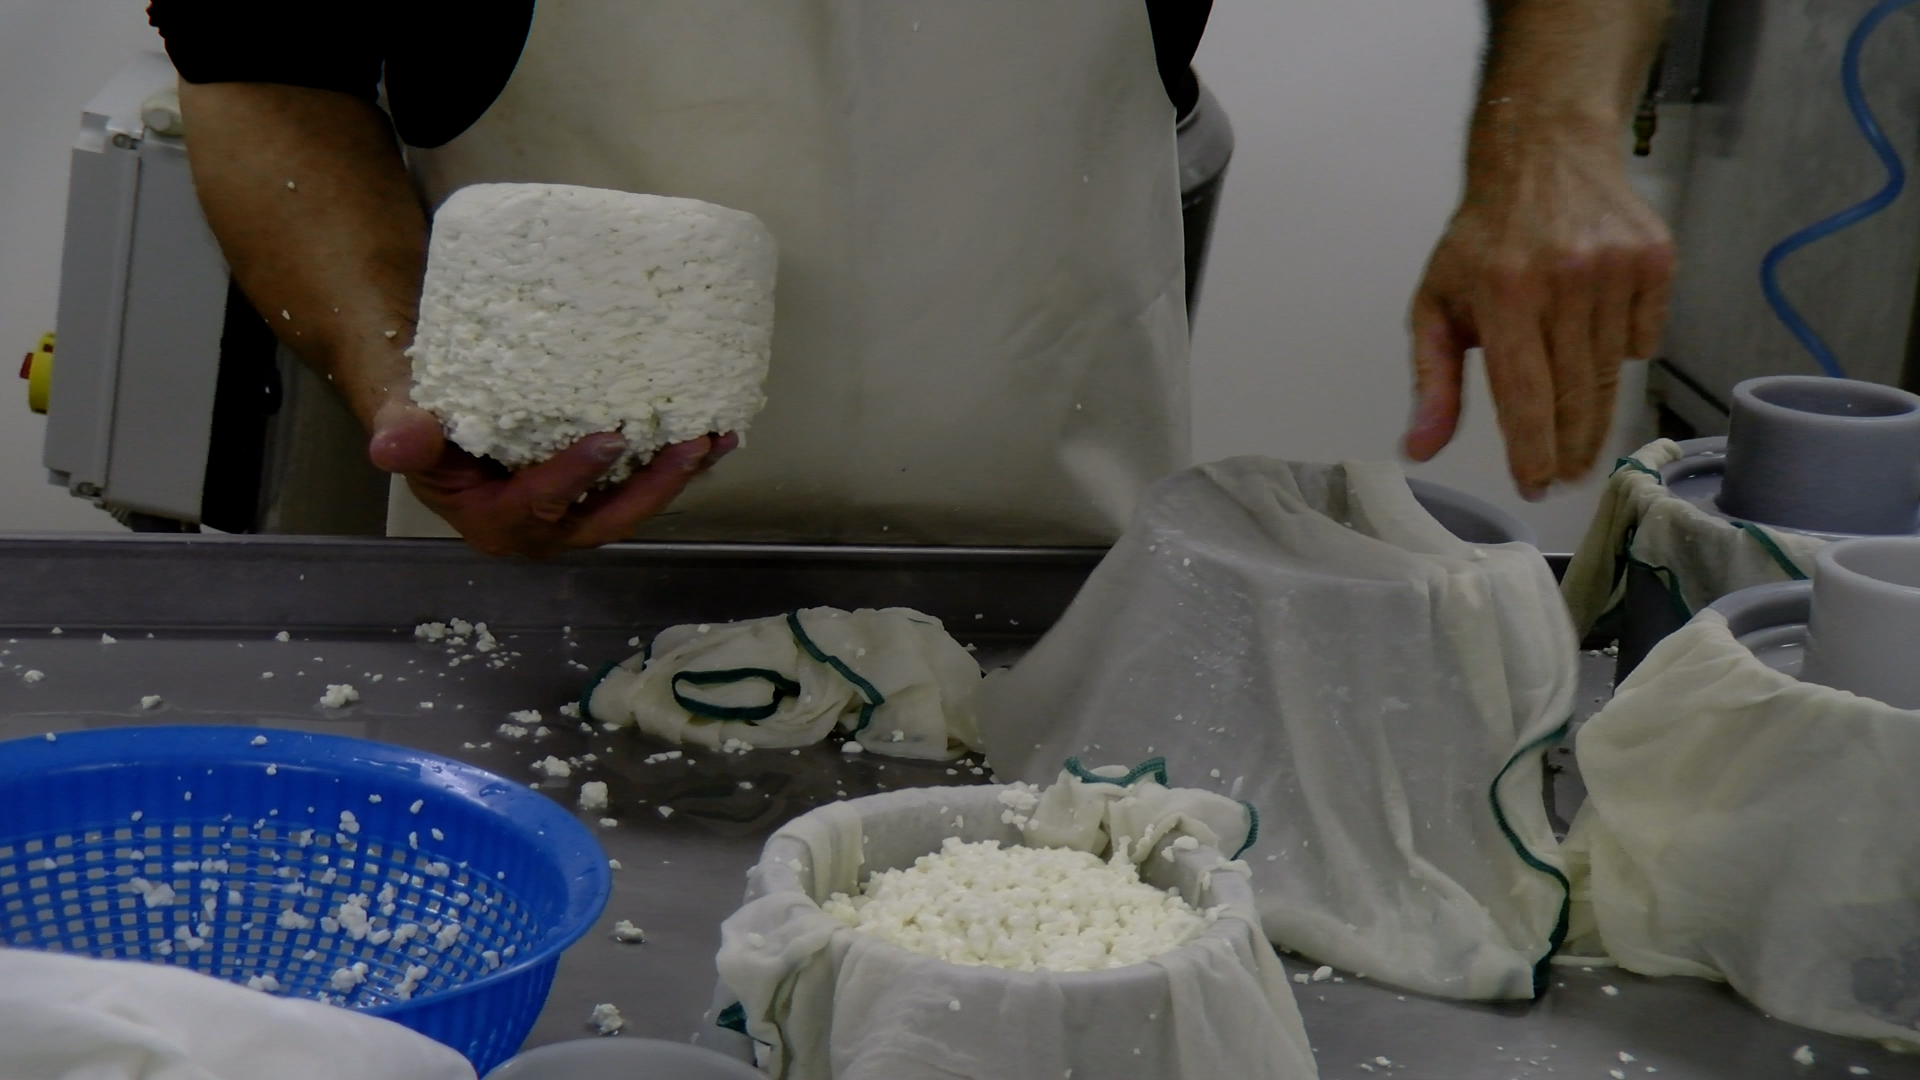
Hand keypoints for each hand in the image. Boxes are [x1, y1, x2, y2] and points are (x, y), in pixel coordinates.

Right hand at [368, 402, 735, 556]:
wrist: (441, 420)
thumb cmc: (425, 423)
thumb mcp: (406, 426)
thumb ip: (405, 435)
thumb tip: (390, 445)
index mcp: (494, 522)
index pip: (539, 503)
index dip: (574, 475)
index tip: (611, 438)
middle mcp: (540, 531)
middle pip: (605, 517)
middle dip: (653, 486)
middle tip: (692, 445)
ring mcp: (573, 515)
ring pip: (631, 504)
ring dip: (676, 476)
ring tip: (717, 437)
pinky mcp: (596, 495)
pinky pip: (640, 484)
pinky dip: (674, 464)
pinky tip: (713, 436)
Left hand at [1404, 141, 1673, 499]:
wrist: (1545, 152)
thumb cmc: (1483, 238)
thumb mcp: (1436, 303)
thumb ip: (1431, 380)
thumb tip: (1419, 448)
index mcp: (1504, 293)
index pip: (1525, 394)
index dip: (1532, 450)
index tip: (1535, 487)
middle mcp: (1565, 279)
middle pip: (1575, 392)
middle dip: (1569, 448)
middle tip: (1563, 478)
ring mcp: (1616, 267)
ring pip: (1612, 371)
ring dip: (1596, 415)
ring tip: (1580, 443)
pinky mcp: (1655, 259)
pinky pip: (1644, 337)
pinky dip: (1623, 352)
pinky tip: (1598, 345)